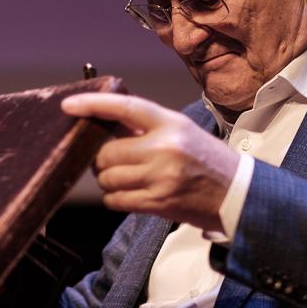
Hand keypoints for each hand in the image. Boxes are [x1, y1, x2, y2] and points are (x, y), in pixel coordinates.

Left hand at [62, 92, 239, 231]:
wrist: (238, 194)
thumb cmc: (207, 160)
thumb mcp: (181, 131)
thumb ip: (146, 127)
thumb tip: (103, 125)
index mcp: (170, 124)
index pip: (124, 107)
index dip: (92, 104)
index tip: (68, 105)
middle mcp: (164, 148)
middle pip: (106, 152)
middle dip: (102, 159)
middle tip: (113, 160)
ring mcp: (160, 177)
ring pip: (107, 178)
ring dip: (108, 180)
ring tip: (126, 177)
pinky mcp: (158, 203)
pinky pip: (115, 200)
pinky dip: (115, 198)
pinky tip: (130, 193)